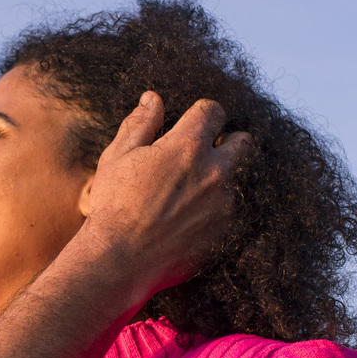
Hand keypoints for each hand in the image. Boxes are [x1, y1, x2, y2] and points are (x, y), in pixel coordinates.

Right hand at [79, 91, 249, 302]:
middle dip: (225, 142)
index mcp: (187, 146)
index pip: (213, 111)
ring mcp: (224, 203)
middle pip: (242, 141)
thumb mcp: (118, 157)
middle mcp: (215, 171)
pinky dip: (217, 208)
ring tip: (192, 191)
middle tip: (200, 155)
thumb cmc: (114, 205)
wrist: (121, 259)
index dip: (201, 115)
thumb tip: (152, 98)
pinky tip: (190, 217)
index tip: (191, 125)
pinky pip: (233, 210)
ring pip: (238, 178)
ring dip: (222, 177)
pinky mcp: (226, 230)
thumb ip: (140, 124)